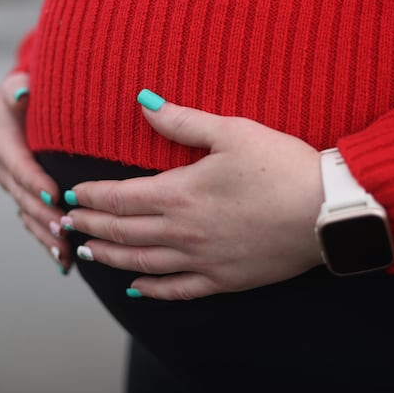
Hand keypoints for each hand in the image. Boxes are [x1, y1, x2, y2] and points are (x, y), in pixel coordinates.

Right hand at [0, 72, 71, 273]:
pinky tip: (64, 262)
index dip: (33, 180)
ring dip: (44, 235)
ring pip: (28, 215)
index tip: (53, 194)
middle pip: (22, 197)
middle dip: (41, 215)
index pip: (17, 163)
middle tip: (63, 229)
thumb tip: (21, 92)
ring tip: (64, 251)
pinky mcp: (29, 200)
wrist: (32, 105)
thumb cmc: (34, 92)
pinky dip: (48, 242)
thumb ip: (20, 88)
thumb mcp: (23, 82)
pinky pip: (36, 223)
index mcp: (6, 141)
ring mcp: (17, 188)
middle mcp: (7, 168)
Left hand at [63, 91, 324, 299]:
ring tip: (86, 255)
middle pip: (122, 233)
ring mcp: (202, 260)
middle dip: (89, 228)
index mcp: (179, 193)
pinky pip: (178, 290)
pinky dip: (152, 290)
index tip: (70, 194)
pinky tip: (136, 290)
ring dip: (109, 259)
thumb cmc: (282, 165)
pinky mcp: (224, 279)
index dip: (90, 197)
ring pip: (141, 264)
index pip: (119, 198)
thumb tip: (143, 102)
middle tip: (66, 225)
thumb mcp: (232, 132)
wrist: (327, 211)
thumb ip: (183, 122)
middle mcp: (183, 232)